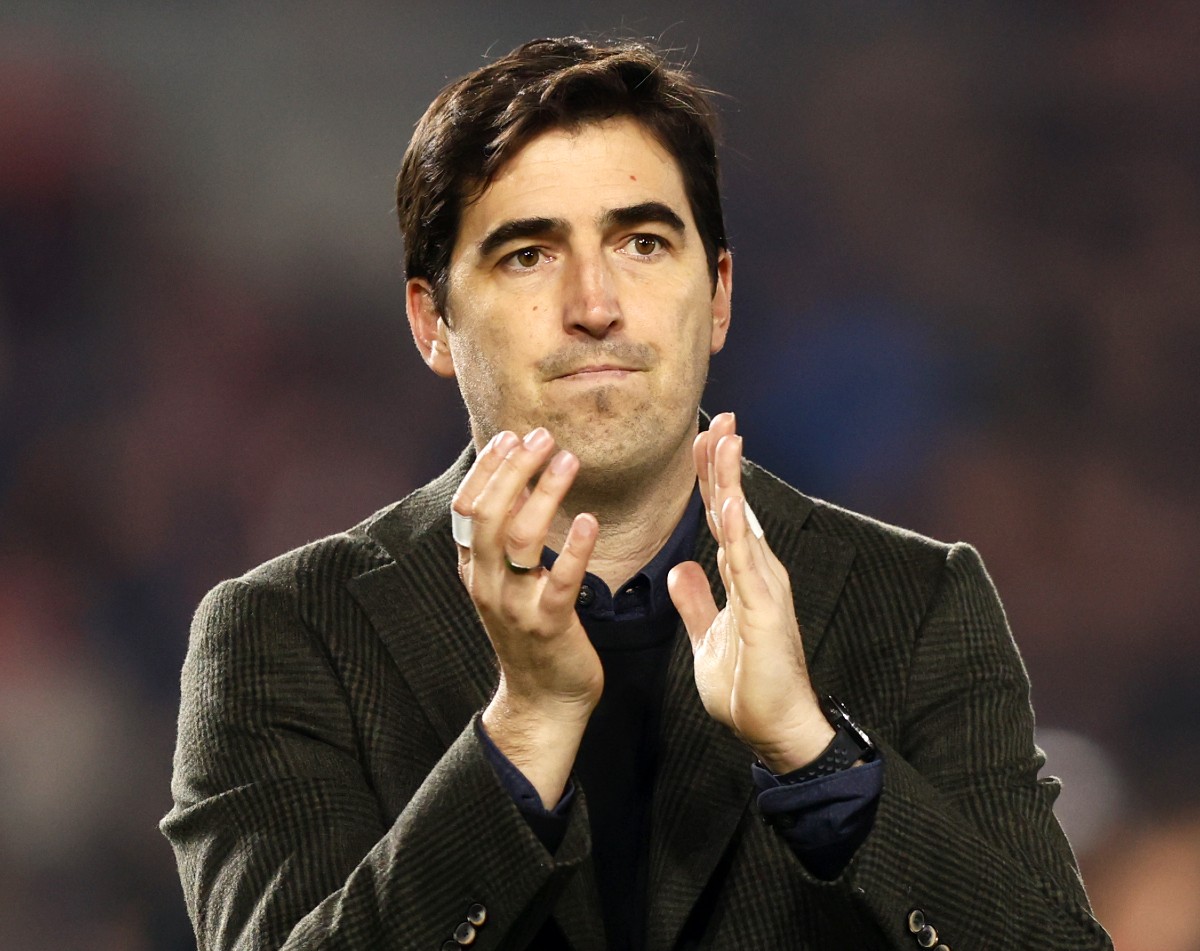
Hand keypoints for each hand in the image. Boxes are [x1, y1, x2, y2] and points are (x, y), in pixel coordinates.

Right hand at [452, 428, 602, 804]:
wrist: (543, 701)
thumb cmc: (532, 633)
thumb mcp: (506, 583)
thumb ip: (505, 539)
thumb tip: (515, 483)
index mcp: (474, 570)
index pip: (467, 507)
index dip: (487, 468)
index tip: (511, 436)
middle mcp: (487, 584)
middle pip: (489, 513)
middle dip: (514, 469)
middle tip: (543, 437)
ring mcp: (515, 605)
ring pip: (519, 538)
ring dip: (544, 493)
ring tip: (568, 461)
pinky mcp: (549, 625)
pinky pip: (559, 580)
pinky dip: (574, 548)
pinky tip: (591, 522)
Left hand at [667, 413, 833, 772]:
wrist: (777, 730)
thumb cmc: (748, 688)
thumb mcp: (708, 638)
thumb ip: (696, 602)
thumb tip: (679, 570)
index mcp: (745, 577)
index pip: (722, 518)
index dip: (710, 479)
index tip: (702, 441)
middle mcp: (758, 573)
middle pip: (735, 508)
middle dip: (724, 463)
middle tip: (719, 418)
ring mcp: (765, 588)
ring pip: (742, 523)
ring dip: (731, 480)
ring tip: (724, 437)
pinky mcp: (765, 609)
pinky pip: (745, 560)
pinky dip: (735, 527)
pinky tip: (726, 498)